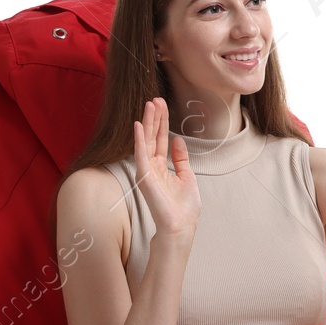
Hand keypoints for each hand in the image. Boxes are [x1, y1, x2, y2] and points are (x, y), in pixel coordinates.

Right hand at [131, 97, 200, 237]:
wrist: (181, 226)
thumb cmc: (184, 208)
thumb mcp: (187, 177)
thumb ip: (181, 159)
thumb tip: (178, 140)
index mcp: (162, 167)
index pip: (161, 139)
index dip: (162, 122)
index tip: (163, 104)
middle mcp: (152, 167)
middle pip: (153, 137)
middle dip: (155, 117)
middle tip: (156, 98)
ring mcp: (147, 171)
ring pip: (146, 141)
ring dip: (147, 122)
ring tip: (150, 104)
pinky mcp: (144, 177)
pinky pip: (140, 154)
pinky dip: (139, 139)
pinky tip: (139, 125)